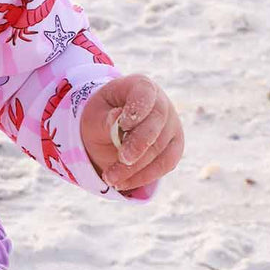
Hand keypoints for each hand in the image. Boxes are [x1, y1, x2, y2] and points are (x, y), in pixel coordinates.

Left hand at [80, 74, 183, 192]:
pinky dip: (146, 176)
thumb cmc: (100, 117)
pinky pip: (167, 163)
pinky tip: (125, 183)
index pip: (146, 94)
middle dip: (137, 146)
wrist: (107, 131)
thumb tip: (118, 120)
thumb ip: (105, 119)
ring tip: (111, 178)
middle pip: (156, 124)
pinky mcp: (175, 146)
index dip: (138, 109)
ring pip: (161, 148)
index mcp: (140, 86)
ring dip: (136, 168)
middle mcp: (161, 103)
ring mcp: (171, 125)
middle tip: (119, 161)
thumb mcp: (94, 116)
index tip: (123, 125)